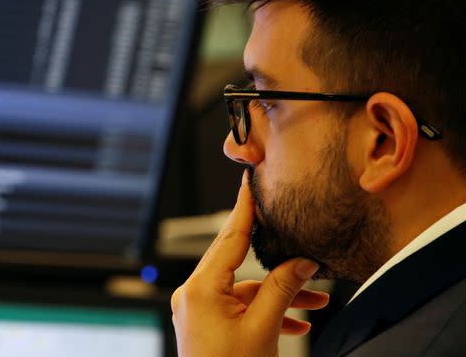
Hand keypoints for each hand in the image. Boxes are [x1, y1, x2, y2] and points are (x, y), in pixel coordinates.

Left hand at [170, 174, 329, 356]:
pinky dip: (265, 310)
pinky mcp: (206, 325)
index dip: (245, 209)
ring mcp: (198, 310)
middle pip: (238, 261)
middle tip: (294, 233)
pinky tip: (299, 320)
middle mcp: (193, 294)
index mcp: (200, 288)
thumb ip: (283, 289)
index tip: (250, 183)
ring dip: (278, 292)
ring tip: (317, 297)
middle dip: (274, 256)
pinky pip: (238, 307)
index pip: (228, 238)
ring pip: (244, 289)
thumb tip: (303, 260)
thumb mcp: (263, 328)